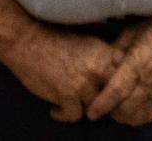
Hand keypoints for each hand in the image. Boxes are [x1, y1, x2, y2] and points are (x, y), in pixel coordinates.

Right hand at [3, 25, 122, 123]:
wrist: (26, 40)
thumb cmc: (52, 37)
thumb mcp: (84, 41)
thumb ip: (99, 56)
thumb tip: (111, 70)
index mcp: (103, 52)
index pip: (125, 73)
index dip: (121, 84)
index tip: (114, 89)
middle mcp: (97, 68)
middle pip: (114, 94)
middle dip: (109, 101)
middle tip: (99, 103)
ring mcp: (83, 83)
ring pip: (95, 107)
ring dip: (85, 108)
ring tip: (75, 105)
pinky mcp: (67, 95)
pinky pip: (74, 115)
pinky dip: (64, 115)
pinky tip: (56, 110)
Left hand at [87, 8, 151, 125]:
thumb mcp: (131, 31)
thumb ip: (116, 51)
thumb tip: (105, 66)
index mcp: (140, 62)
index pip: (117, 90)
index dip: (102, 104)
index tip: (91, 112)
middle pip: (126, 109)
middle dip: (111, 110)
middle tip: (103, 103)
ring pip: (139, 116)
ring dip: (125, 115)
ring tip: (117, 106)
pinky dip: (139, 115)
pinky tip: (132, 108)